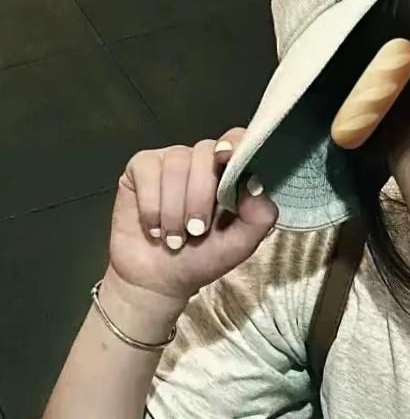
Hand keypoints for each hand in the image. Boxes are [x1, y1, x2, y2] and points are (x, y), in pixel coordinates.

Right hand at [108, 129, 277, 302]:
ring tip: (175, 238)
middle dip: (200, 197)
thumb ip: (259, 216)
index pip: (238, 140)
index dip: (233, 145)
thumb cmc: (203, 258)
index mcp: (230, 173)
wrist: (159, 278)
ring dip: (174, 209)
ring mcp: (171, 161)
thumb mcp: (241, 244)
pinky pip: (147, 172)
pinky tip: (154, 228)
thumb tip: (256, 183)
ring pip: (175, 164)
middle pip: (205, 153)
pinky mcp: (141, 168)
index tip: (226, 160)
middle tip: (196, 231)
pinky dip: (151, 206)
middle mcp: (202, 161)